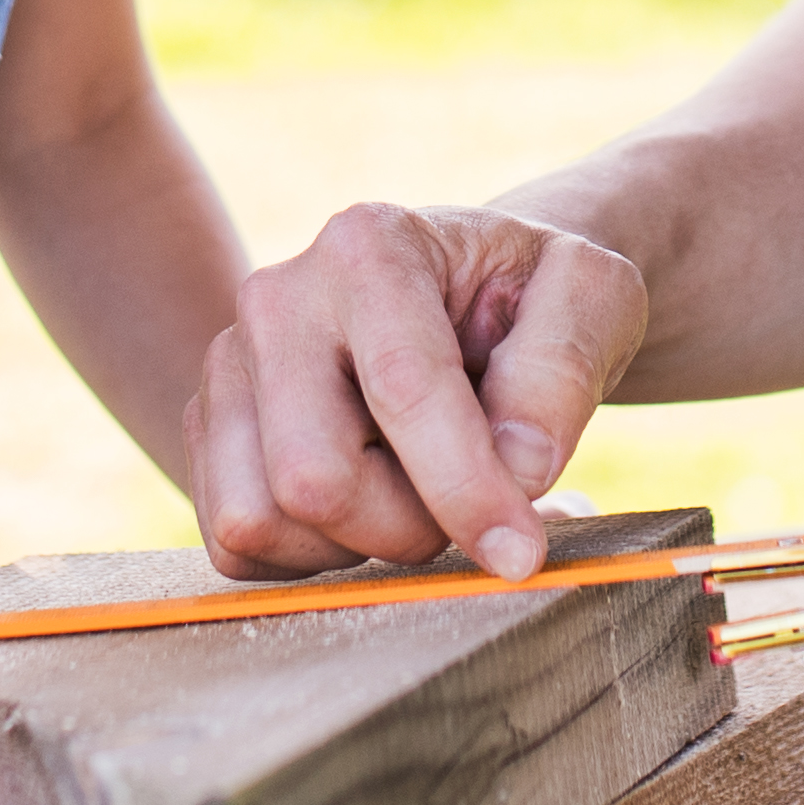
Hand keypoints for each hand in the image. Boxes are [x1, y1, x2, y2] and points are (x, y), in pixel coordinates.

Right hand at [190, 201, 646, 581]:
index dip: (466, 490)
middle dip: (408, 527)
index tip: (521, 554)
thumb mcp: (594, 299)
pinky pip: (237, 545)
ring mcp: (229, 365)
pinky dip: (311, 558)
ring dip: (358, 546)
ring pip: (261, 520)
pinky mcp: (209, 429)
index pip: (404, 391)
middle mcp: (278, 297)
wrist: (469, 300)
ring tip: (417, 499)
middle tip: (470, 507)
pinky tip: (367, 511)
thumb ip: (564, 368)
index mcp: (370, 246)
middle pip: (312, 477)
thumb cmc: (532, 299)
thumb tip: (517, 466)